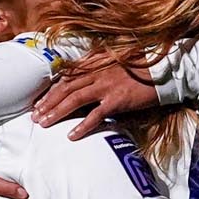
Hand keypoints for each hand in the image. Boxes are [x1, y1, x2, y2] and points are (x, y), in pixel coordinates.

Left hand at [33, 61, 159, 137]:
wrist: (164, 71)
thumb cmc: (142, 69)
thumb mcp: (116, 63)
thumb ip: (99, 68)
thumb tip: (84, 80)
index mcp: (96, 64)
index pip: (67, 77)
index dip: (51, 89)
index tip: (39, 101)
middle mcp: (98, 73)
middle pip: (66, 88)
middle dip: (48, 102)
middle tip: (34, 116)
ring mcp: (107, 86)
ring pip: (75, 99)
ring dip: (57, 112)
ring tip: (44, 124)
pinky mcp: (118, 100)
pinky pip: (96, 115)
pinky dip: (83, 126)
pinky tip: (72, 136)